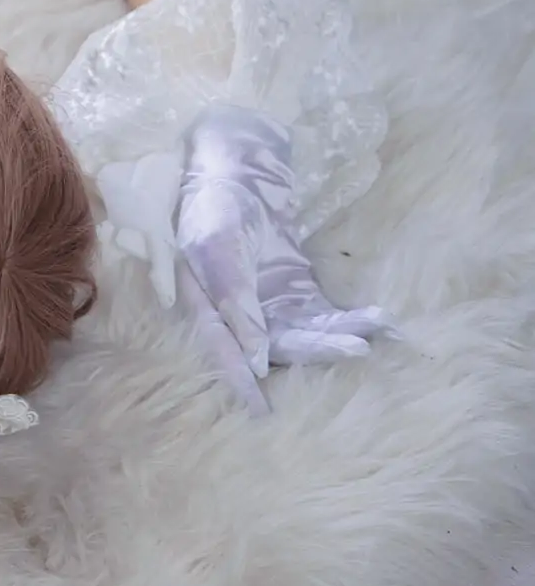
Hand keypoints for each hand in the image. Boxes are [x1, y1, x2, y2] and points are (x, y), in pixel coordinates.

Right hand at [175, 103, 391, 389]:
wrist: (236, 170)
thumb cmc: (216, 203)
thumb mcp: (215, 243)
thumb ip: (233, 296)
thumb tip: (256, 353)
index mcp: (204, 304)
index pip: (221, 351)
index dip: (240, 383)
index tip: (261, 415)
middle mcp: (236, 315)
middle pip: (273, 346)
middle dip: (314, 351)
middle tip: (353, 351)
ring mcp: (268, 306)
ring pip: (304, 335)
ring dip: (339, 336)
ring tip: (375, 330)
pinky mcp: (295, 295)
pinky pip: (325, 317)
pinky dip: (351, 322)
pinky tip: (381, 322)